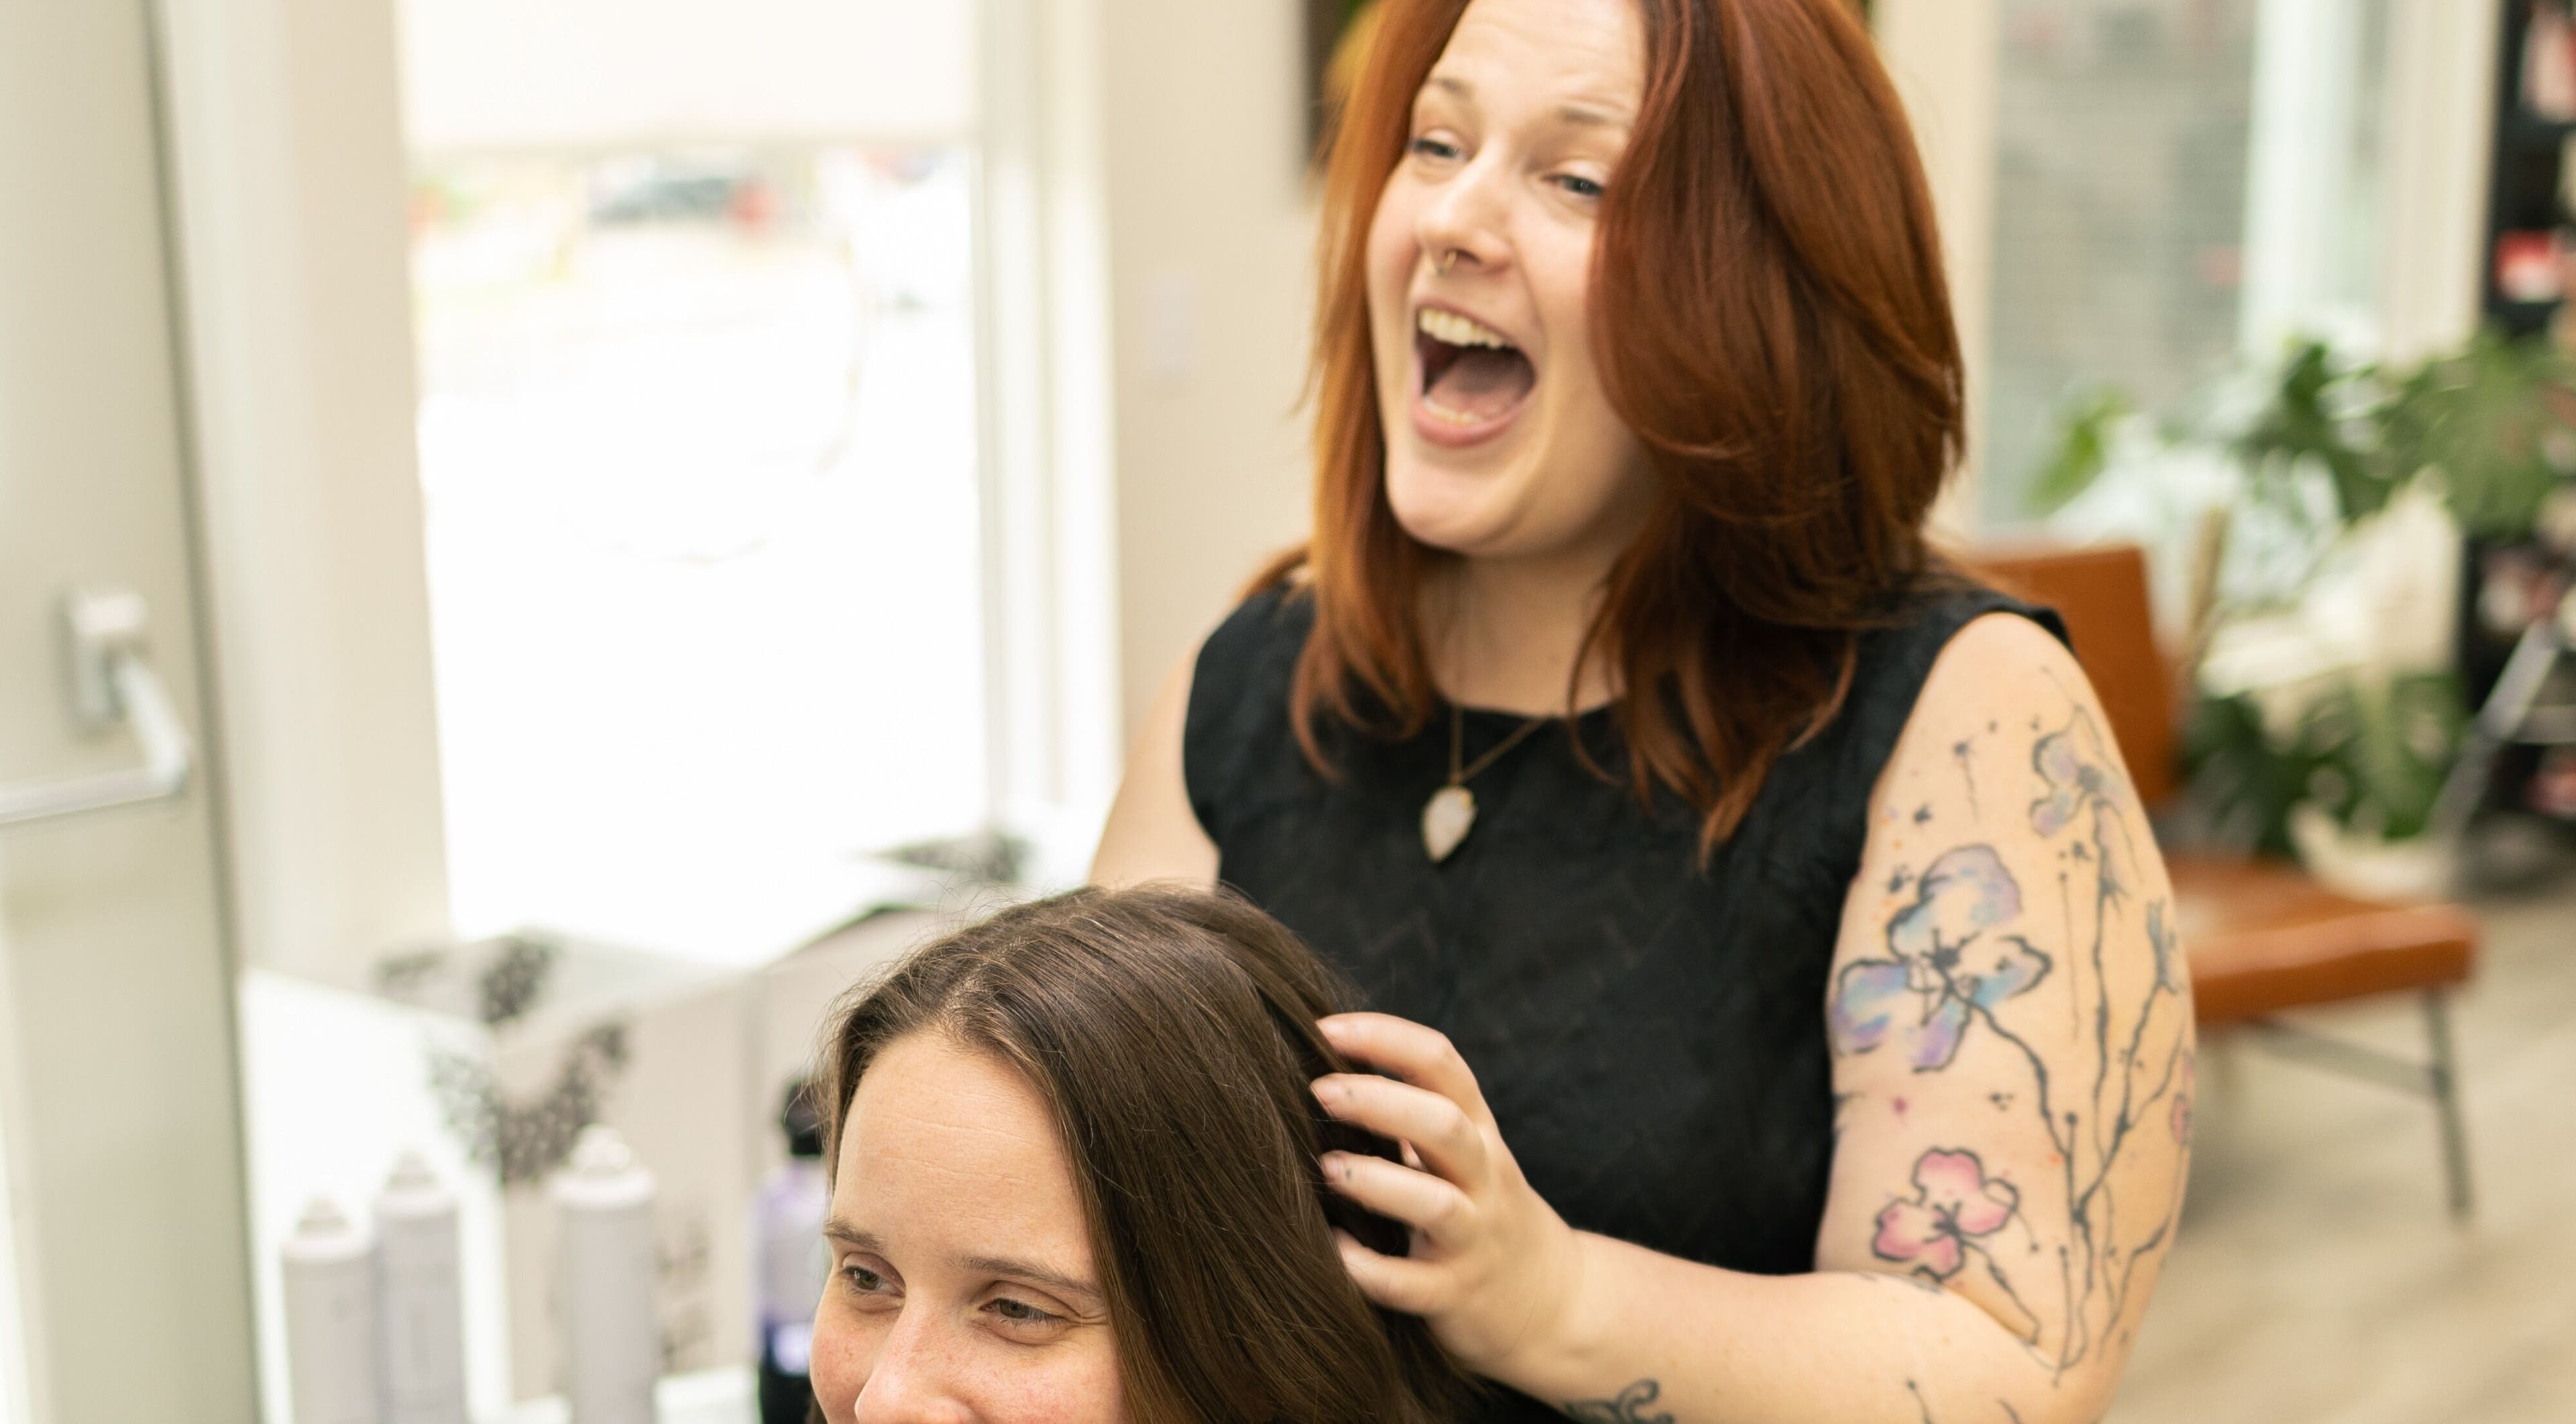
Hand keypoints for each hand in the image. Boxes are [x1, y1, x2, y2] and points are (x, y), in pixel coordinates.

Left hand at [1313, 1012, 1587, 1380]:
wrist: (1549, 1300)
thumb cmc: (1478, 1205)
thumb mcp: (1462, 1149)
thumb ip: (1410, 1108)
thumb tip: (1319, 1061)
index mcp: (1478, 1130)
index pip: (1441, 1063)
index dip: (1385, 1038)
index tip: (1324, 1029)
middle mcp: (1482, 1177)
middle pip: (1445, 1125)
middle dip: (1381, 1101)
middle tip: (1319, 1091)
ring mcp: (1473, 1237)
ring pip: (1435, 1204)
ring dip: (1377, 1183)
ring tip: (1326, 1168)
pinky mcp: (1455, 1294)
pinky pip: (1412, 1285)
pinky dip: (1369, 1270)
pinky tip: (1333, 1250)